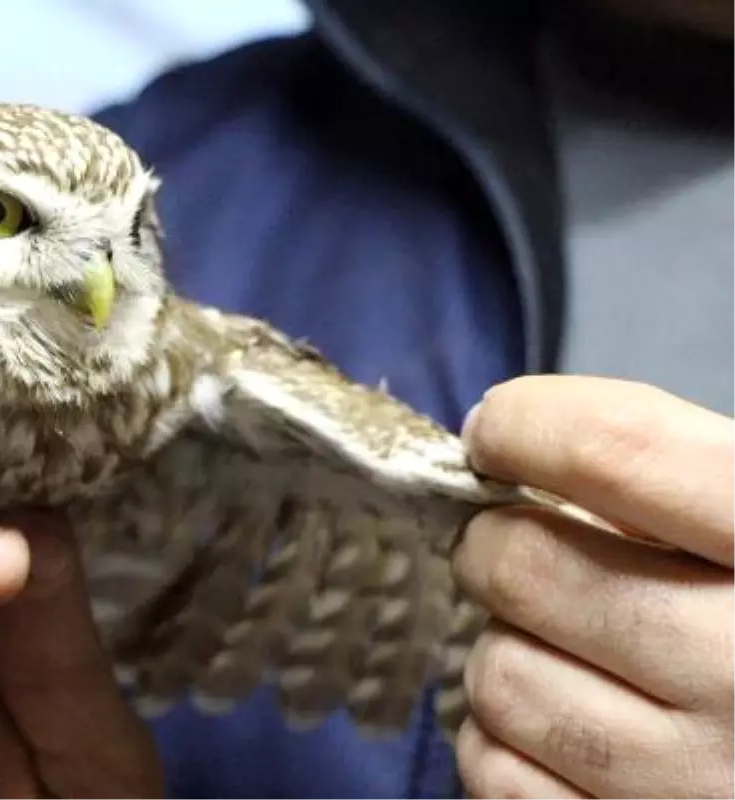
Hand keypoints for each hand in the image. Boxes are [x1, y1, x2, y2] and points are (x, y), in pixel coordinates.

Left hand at [452, 375, 734, 797]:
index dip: (526, 424)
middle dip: (492, 542)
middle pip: (526, 565)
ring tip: (559, 647)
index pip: (618, 449)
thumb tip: (508, 449)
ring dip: (502, 647)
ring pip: (499, 674)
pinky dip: (502, 739)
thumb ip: (666, 487)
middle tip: (508, 544)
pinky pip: (495, 770)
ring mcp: (696, 776)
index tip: (494, 433)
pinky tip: (561, 722)